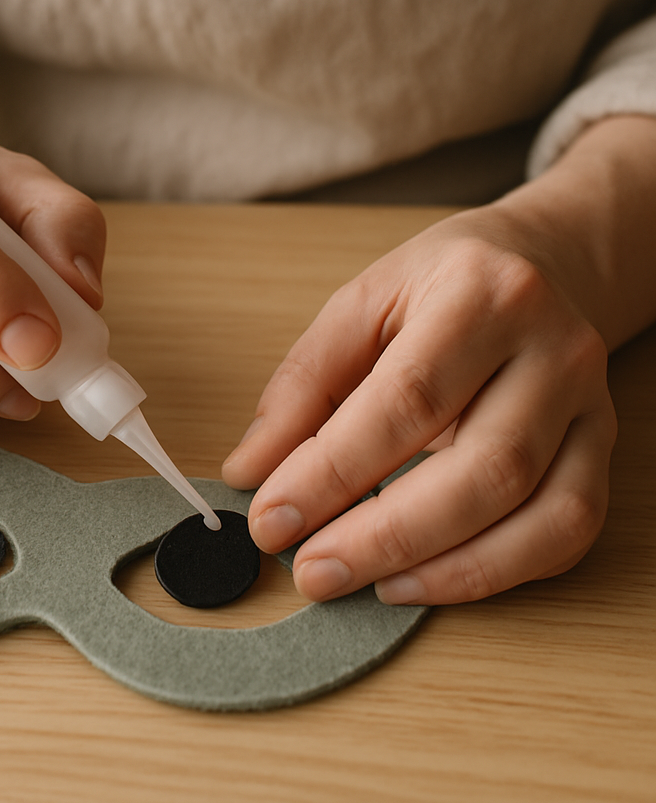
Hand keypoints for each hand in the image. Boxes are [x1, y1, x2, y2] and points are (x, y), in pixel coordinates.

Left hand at [221, 206, 616, 604]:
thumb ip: (302, 387)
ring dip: (444, 568)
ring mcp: (590, 404)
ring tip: (365, 585)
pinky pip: (568, 529)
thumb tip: (250, 470)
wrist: (535, 265)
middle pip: (481, 468)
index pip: (405, 399)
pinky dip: (497, 571)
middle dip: (386, 535)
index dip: (333, 470)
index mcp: (479, 294)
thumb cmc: (437, 285)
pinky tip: (427, 578)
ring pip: (538, 512)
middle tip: (312, 570)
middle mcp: (553, 349)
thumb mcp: (357, 306)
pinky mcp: (601, 447)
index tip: (271, 518)